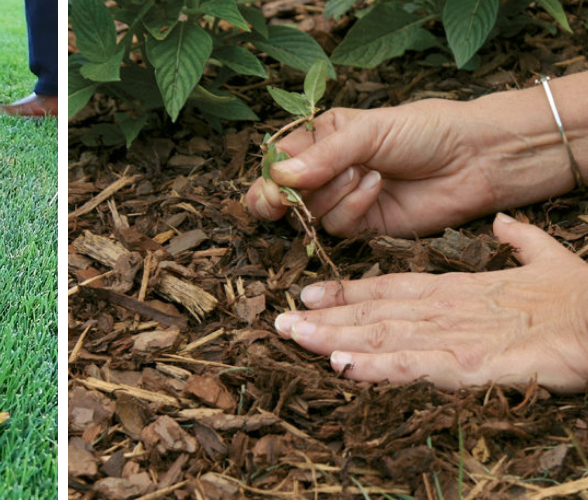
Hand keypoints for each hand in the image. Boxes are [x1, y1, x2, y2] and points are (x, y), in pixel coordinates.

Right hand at [246, 98, 572, 237]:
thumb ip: (322, 156)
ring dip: (331, 195)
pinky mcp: (363, 226)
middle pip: (280, 195)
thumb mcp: (368, 131)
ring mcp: (343, 200)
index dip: (267, 176)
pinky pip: (336, 227)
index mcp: (320, 139)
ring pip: (308, 213)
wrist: (474, 159)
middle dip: (281, 198)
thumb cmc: (424, 131)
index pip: (275, 161)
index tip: (273, 183)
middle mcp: (326, 171)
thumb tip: (278, 177)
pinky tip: (377, 188)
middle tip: (285, 199)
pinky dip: (352, 208)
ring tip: (365, 173)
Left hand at [273, 213, 587, 393]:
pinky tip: (342, 365)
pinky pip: (413, 365)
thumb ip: (520, 242)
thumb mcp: (547, 260)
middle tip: (279, 322)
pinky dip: (376, 364)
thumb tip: (504, 223)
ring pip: (382, 334)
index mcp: (457, 288)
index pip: (390, 288)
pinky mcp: (470, 363)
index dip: (347, 292)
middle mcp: (446, 307)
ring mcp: (454, 334)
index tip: (308, 296)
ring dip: (334, 337)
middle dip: (325, 317)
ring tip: (293, 337)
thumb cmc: (582, 297)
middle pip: (374, 312)